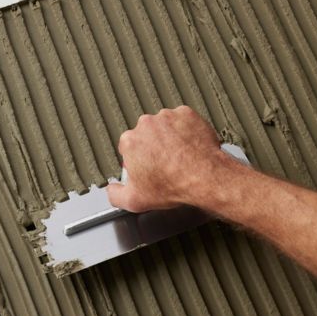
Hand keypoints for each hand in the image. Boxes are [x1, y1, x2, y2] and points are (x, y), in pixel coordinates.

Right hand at [106, 106, 236, 212]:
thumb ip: (115, 195)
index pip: (128, 148)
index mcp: (130, 141)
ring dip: (169, 138)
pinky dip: (186, 130)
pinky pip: (183, 121)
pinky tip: (189, 146)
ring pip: (164, 126)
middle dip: (153, 147)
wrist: (204, 176)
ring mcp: (167, 117)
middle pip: (146, 135)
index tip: (147, 168)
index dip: (137, 160)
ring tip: (179, 156)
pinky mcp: (187, 114)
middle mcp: (146, 124)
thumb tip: (111, 190)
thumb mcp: (134, 201)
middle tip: (165, 164)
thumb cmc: (172, 185)